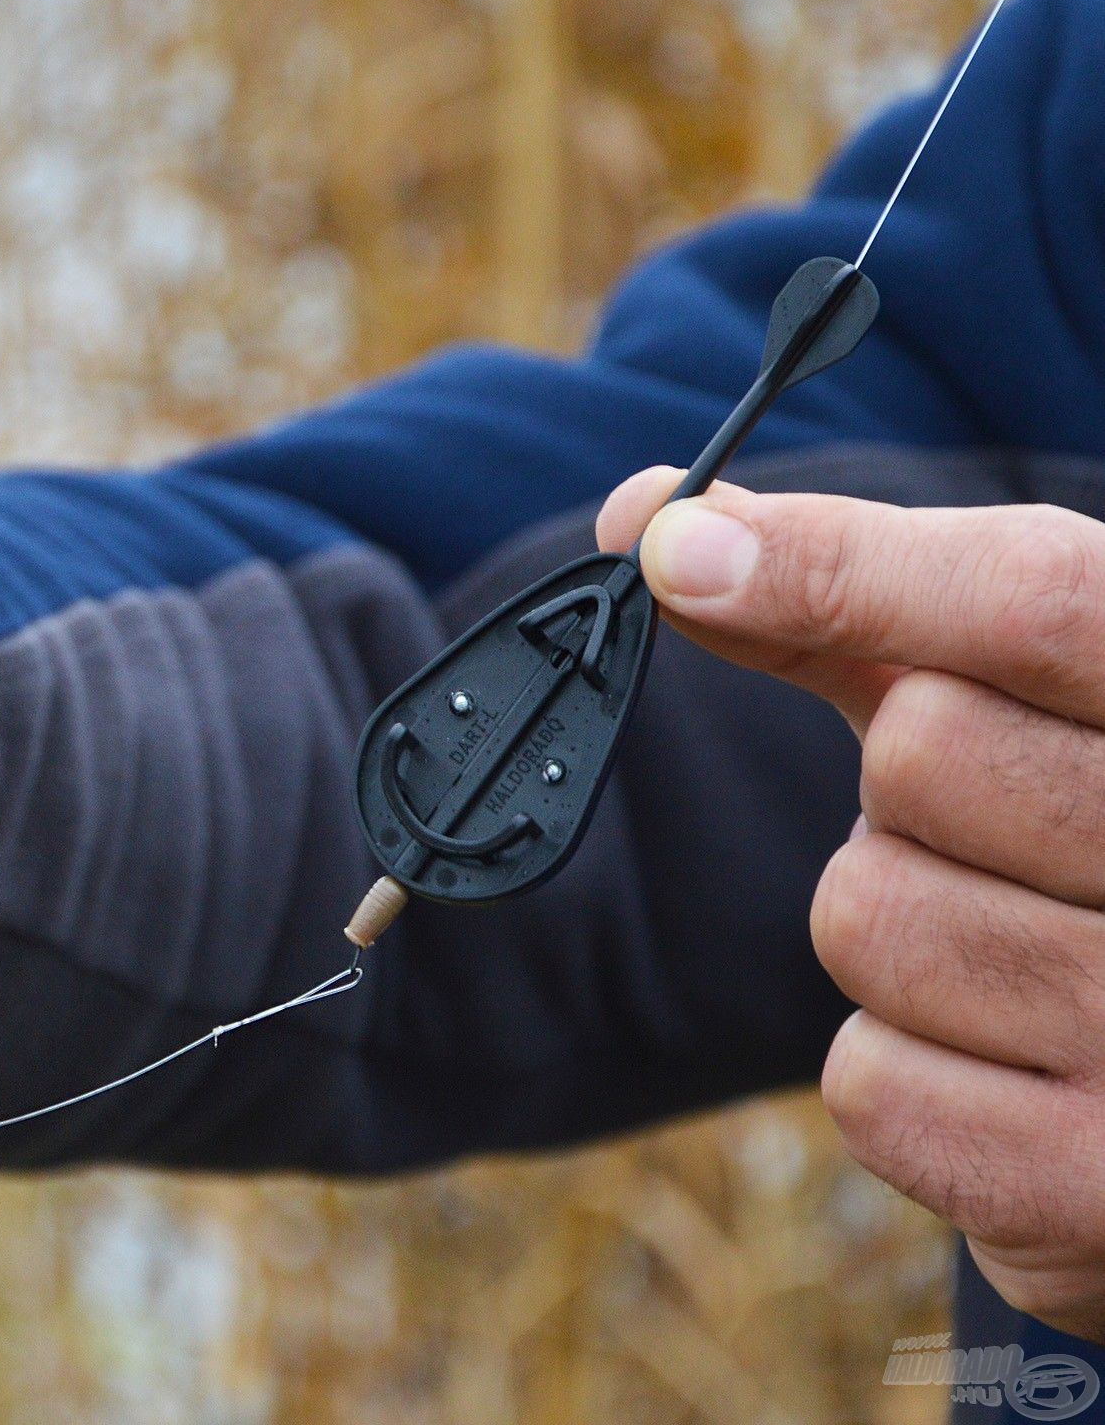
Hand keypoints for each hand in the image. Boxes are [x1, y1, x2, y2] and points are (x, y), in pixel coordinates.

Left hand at [600, 468, 1104, 1341]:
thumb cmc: (1086, 847)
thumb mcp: (1018, 703)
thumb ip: (850, 609)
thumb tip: (651, 521)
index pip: (1037, 600)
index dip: (841, 568)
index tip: (674, 550)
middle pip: (919, 757)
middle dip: (905, 789)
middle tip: (1004, 832)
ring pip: (869, 919)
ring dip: (898, 930)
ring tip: (1018, 956)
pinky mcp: (1097, 1191)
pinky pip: (872, 1085)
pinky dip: (904, 1070)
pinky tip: (1008, 1068)